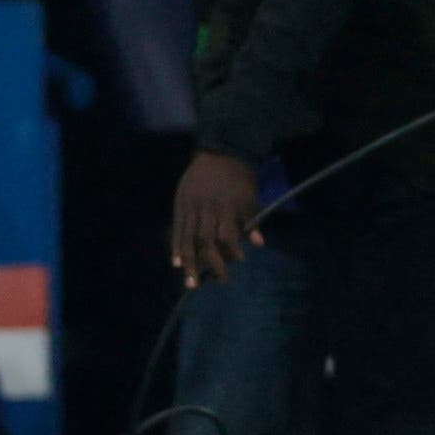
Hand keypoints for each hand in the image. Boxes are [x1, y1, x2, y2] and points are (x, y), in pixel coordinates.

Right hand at [170, 151, 264, 287]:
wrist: (219, 152)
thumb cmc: (240, 176)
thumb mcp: (250, 195)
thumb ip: (251, 220)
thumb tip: (259, 244)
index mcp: (226, 206)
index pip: (226, 234)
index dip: (231, 249)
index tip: (239, 259)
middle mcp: (206, 209)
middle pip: (205, 240)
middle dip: (211, 262)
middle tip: (218, 281)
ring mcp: (190, 207)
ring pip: (188, 238)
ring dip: (190, 262)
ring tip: (191, 282)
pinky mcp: (180, 205)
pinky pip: (177, 229)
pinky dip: (176, 246)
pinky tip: (176, 262)